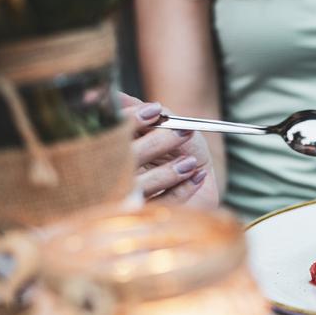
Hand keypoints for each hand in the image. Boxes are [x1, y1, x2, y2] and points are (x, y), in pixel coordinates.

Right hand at [120, 93, 218, 209]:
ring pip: (140, 187)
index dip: (130, 120)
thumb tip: (116, 95)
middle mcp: (113, 179)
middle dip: (157, 143)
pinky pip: (161, 206)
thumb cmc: (184, 153)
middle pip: (125, 160)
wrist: (206, 187)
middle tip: (184, 131)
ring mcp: (129, 202)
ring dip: (168, 172)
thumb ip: (146, 112)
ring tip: (192, 162)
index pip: (110, 135)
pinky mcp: (150, 219)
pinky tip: (198, 177)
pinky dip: (182, 190)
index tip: (156, 111)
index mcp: (112, 153)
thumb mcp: (171, 127)